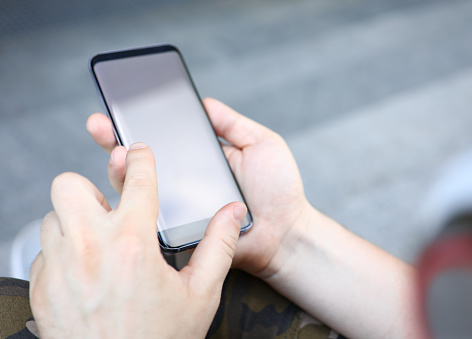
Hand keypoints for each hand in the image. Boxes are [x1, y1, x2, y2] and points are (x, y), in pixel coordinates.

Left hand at [30, 143, 245, 337]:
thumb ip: (219, 246)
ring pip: (52, 217)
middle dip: (90, 189)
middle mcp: (89, 249)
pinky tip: (84, 272)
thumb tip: (232, 214)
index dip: (140, 159)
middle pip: (70, 185)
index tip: (138, 153)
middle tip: (108, 210)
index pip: (136, 181)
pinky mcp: (41, 289)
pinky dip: (62, 253)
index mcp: (132, 244)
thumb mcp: (201, 294)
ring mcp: (59, 268)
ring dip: (75, 222)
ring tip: (97, 243)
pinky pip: (43, 252)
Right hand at [86, 98, 311, 278]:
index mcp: (199, 159)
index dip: (140, 123)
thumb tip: (203, 101)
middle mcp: (182, 182)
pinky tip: (123, 184)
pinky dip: (131, 202)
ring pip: (136, 188)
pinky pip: (149, 217)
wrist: (286, 233)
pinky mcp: (177, 231)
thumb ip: (232, 123)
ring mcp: (178, 207)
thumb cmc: (279, 190)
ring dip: (118, 168)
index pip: (163, 139)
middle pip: (141, 161)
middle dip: (114, 140)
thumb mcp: (261, 144)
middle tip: (100, 124)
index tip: (118, 107)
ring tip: (117, 151)